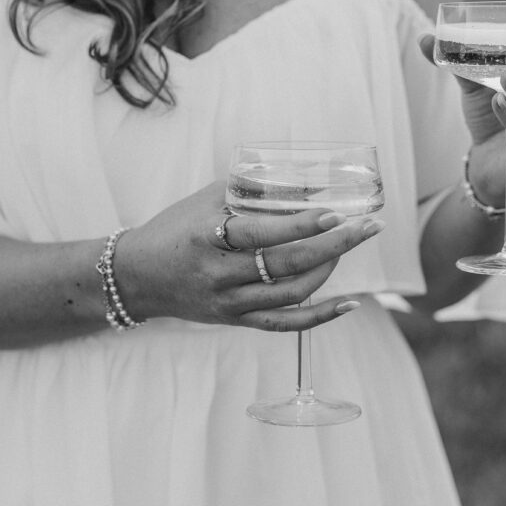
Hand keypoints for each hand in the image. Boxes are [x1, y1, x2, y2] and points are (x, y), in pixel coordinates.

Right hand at [117, 182, 383, 331]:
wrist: (136, 277)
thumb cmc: (175, 228)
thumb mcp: (205, 199)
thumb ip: (249, 188)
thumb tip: (303, 181)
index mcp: (209, 237)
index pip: (262, 233)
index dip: (302, 225)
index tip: (336, 212)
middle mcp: (220, 274)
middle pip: (287, 264)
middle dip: (335, 244)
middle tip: (368, 226)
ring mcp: (229, 302)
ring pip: (291, 294)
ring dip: (330, 270)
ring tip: (350, 244)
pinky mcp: (235, 321)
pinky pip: (284, 325)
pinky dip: (320, 316)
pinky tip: (350, 304)